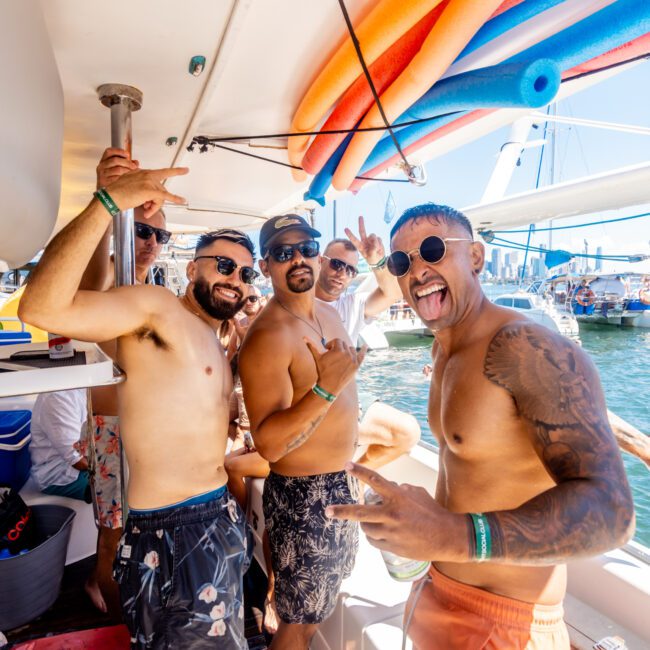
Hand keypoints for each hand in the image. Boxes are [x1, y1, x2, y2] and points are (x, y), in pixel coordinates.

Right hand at [96, 148, 138, 188]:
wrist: (105, 196)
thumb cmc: (112, 181)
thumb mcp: (118, 170)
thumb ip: (126, 164)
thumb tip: (136, 162)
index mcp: (104, 161)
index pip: (109, 152)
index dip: (118, 151)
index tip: (127, 154)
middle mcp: (101, 166)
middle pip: (115, 160)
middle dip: (127, 163)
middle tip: (134, 167)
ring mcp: (102, 174)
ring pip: (118, 169)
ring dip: (127, 171)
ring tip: (132, 174)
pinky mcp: (105, 182)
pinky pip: (117, 178)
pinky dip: (125, 179)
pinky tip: (128, 180)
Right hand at [102, 167, 188, 218]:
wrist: (110, 197)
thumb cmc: (117, 194)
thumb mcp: (131, 187)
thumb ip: (142, 190)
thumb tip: (149, 201)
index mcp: (142, 172)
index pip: (161, 172)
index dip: (174, 171)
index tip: (185, 170)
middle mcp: (147, 174)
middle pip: (161, 189)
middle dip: (156, 202)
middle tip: (146, 209)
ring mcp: (148, 181)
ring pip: (160, 196)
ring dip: (154, 206)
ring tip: (145, 211)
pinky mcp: (149, 190)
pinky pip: (165, 196)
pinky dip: (175, 198)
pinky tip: (182, 200)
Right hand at [305, 337, 366, 396]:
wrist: (329, 386)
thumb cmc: (322, 371)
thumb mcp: (317, 357)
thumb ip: (311, 346)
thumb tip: (304, 337)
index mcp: (338, 350)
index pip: (337, 341)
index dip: (331, 344)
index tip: (326, 350)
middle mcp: (348, 354)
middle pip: (344, 344)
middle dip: (337, 348)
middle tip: (332, 356)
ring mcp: (353, 360)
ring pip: (351, 349)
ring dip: (346, 350)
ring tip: (340, 357)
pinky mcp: (357, 366)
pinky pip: (362, 355)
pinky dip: (364, 350)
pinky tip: (366, 345)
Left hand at [326, 462, 469, 561]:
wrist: (447, 537)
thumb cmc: (432, 512)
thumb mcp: (416, 493)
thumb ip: (399, 489)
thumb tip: (387, 487)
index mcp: (398, 497)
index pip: (375, 480)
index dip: (359, 472)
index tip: (346, 466)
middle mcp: (392, 514)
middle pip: (360, 513)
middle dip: (341, 512)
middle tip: (327, 511)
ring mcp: (391, 533)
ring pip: (367, 528)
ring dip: (365, 524)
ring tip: (371, 521)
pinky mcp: (392, 547)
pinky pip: (375, 541)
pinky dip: (374, 536)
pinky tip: (379, 533)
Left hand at [345, 216, 384, 265]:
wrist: (379, 259)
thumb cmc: (372, 259)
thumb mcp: (371, 257)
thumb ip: (373, 250)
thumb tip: (375, 242)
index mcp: (360, 246)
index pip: (354, 240)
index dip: (350, 234)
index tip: (345, 229)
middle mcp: (364, 241)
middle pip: (362, 231)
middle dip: (361, 224)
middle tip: (360, 216)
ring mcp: (370, 240)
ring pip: (373, 235)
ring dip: (376, 242)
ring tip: (377, 249)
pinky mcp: (376, 239)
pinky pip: (379, 238)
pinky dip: (380, 243)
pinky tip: (379, 248)